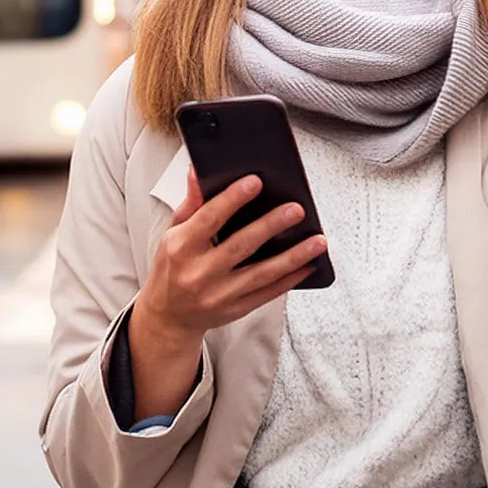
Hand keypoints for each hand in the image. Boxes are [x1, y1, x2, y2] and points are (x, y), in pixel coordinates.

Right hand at [132, 171, 327, 351]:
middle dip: (271, 225)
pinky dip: (291, 279)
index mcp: (181, 247)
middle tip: (297, 209)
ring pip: (262, 273)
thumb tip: (198, 172)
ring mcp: (219, 294)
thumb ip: (191, 204)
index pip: (209, 218)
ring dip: (294, 256)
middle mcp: (199, 272)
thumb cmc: (172, 267)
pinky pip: (269, 293)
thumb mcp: (173, 233)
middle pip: (241, 245)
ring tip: (318, 240)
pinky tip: (309, 265)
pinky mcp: (236, 309)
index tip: (255, 182)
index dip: (232, 199)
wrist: (169, 316)